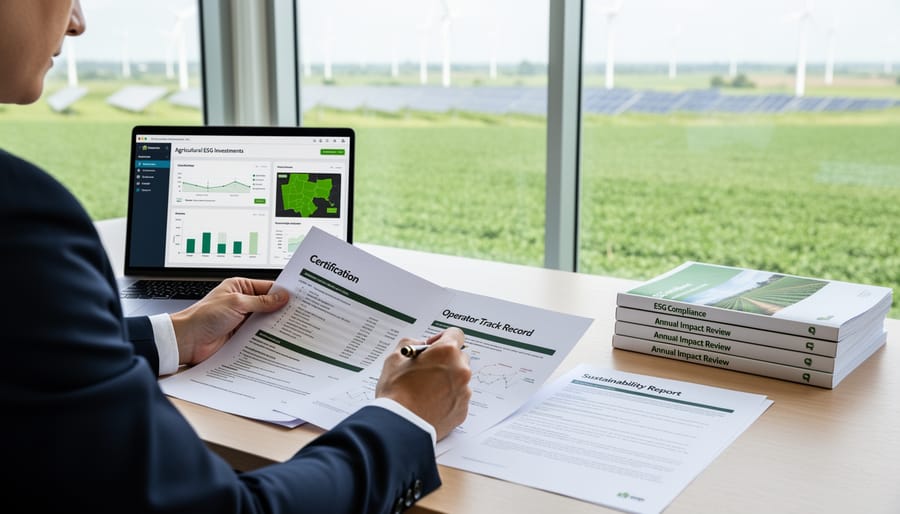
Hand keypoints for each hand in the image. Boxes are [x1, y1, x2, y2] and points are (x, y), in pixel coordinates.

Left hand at [170, 277, 288, 365]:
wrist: (187, 340)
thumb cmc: (204, 317)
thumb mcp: (236, 303)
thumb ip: (261, 301)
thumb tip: (281, 297)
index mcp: (239, 287)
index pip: (267, 287)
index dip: (282, 292)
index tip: (298, 297)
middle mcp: (242, 303)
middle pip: (268, 304)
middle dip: (282, 309)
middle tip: (300, 313)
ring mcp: (242, 320)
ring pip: (265, 320)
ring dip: (275, 324)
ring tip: (293, 327)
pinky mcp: (241, 336)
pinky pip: (259, 335)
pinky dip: (268, 337)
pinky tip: (279, 339)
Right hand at [376, 327, 471, 439]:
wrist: (401, 425)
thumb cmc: (396, 392)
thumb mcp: (395, 358)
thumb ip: (411, 344)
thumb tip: (421, 346)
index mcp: (447, 352)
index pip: (455, 334)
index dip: (442, 338)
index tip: (433, 346)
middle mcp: (461, 370)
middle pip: (459, 357)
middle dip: (445, 360)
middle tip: (427, 370)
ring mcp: (464, 391)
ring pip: (459, 379)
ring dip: (447, 380)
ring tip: (425, 390)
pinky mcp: (462, 410)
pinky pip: (458, 398)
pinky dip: (447, 398)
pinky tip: (430, 403)